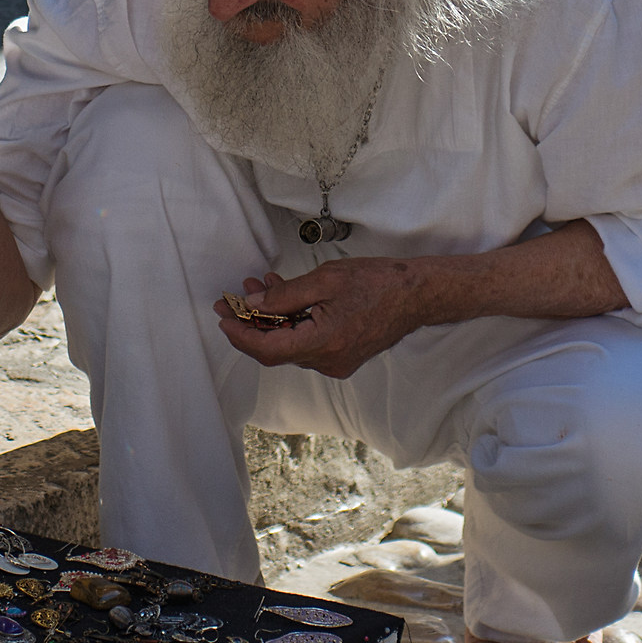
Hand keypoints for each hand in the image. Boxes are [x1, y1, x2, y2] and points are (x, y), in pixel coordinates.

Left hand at [211, 259, 437, 377]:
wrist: (417, 295)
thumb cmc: (378, 282)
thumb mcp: (325, 279)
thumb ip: (285, 295)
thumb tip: (254, 304)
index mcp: (324, 343)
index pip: (268, 350)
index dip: (241, 336)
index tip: (224, 317)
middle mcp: (329, 361)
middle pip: (276, 349)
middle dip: (251, 323)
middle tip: (232, 299)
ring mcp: (337, 362)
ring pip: (290, 345)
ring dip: (270, 320)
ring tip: (258, 288)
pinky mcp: (342, 357)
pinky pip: (307, 344)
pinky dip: (291, 324)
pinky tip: (283, 299)